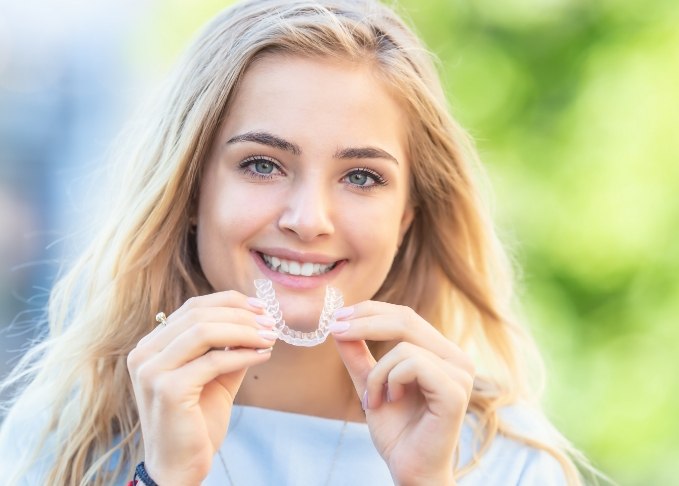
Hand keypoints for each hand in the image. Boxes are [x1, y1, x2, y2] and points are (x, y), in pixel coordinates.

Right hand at [127, 291, 277, 484]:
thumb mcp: (215, 376)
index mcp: (151, 346)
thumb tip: (258, 321)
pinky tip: (263, 355)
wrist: (180, 467)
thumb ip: (228, 348)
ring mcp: (152, 371)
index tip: (260, 307)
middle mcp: (144, 354)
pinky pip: (213, 361)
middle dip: (241, 315)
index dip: (229, 302)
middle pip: (198, 314)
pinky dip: (243, 354)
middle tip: (271, 322)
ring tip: (270, 337)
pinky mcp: (168, 389)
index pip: (192, 307)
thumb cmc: (197, 422)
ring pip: (204, 331)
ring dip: (244, 331)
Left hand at [331, 302, 473, 485]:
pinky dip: (390, 381)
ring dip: (377, 373)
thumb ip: (358, 356)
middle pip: (406, 319)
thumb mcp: (370, 384)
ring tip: (373, 400)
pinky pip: (412, 364)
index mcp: (441, 353)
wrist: (410, 469)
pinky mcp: (455, 391)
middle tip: (336, 331)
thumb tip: (339, 325)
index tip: (338, 317)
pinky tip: (390, 401)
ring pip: (404, 346)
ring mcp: (460, 374)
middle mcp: (456, 358)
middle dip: (364, 322)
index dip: (370, 311)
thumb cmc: (397, 431)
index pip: (405, 316)